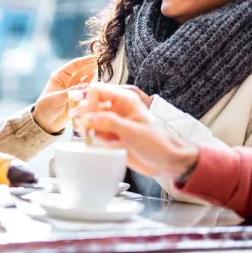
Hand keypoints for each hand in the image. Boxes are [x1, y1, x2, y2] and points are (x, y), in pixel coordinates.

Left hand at [32, 56, 96, 133]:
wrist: (45, 123)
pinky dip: (92, 87)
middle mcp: (67, 81)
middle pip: (81, 71)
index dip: (84, 61)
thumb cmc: (46, 108)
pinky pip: (86, 90)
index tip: (94, 57)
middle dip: (90, 66)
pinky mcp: (77, 98)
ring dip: (93, 76)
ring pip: (85, 80)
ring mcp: (73, 89)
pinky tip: (99, 84)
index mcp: (59, 76)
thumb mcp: (56, 98)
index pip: (74, 65)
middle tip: (101, 63)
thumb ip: (71, 92)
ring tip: (102, 71)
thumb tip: (85, 87)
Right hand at [80, 83, 197, 177]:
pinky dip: (93, 139)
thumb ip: (109, 123)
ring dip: (88, 129)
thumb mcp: (132, 132)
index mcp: (124, 100)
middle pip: (90, 104)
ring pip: (89, 119)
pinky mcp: (111, 135)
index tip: (88, 117)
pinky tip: (102, 145)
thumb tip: (87, 117)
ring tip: (95, 139)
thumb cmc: (157, 143)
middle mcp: (116, 108)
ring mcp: (112, 122)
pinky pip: (94, 133)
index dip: (89, 102)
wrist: (166, 162)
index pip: (97, 90)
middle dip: (85, 117)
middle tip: (85, 130)